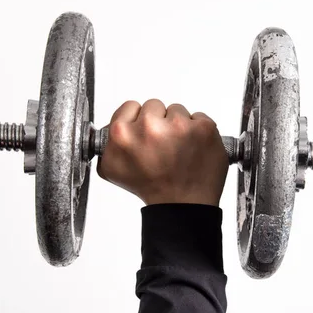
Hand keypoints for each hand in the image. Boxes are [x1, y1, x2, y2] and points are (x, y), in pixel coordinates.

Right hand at [97, 99, 228, 206]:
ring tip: (178, 150)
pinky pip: (199, 117)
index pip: (130, 106)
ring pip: (177, 110)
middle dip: (159, 123)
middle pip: (154, 106)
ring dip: (179, 126)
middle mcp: (150, 127)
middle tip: (162, 146)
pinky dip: (198, 132)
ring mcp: (179, 126)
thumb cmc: (153, 190)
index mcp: (123, 133)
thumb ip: (109, 145)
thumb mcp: (113, 171)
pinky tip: (193, 149)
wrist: (183, 206)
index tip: (145, 135)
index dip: (138, 120)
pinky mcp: (203, 128)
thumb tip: (112, 130)